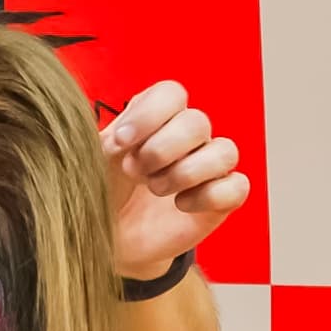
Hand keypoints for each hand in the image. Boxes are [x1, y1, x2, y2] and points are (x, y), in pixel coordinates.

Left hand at [100, 81, 248, 279]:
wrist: (110, 237)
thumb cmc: (102, 192)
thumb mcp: (93, 161)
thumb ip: (104, 140)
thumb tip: (118, 136)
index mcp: (156, 117)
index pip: (171, 93)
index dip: (148, 115)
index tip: (120, 142)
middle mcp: (187, 136)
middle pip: (197, 122)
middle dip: (160, 150)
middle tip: (134, 172)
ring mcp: (208, 166)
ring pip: (225, 151)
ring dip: (184, 173)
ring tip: (155, 189)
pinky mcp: (221, 198)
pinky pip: (237, 187)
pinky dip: (207, 197)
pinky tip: (180, 206)